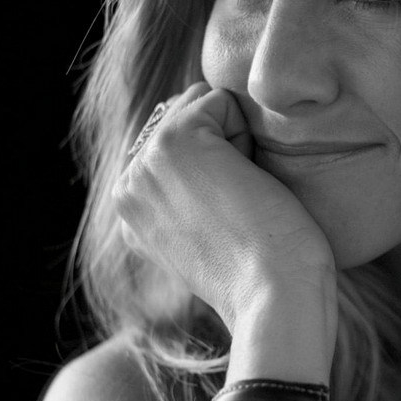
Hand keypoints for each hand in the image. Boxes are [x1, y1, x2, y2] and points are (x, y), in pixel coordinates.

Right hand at [115, 82, 337, 350]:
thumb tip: (204, 157)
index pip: (176, 143)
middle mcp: (127, 183)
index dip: (218, 169)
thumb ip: (188, 192)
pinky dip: (248, 137)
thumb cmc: (263, 274)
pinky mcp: (175, 141)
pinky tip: (246, 187)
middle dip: (225, 149)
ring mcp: (145, 160)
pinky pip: (222, 101)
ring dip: (236, 144)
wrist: (273, 298)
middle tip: (236, 211)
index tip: (226, 223)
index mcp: (130, 208)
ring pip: (204, 106)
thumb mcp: (209, 232)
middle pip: (188, 117)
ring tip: (240, 200)